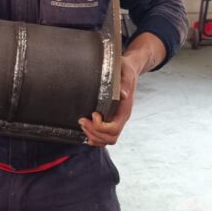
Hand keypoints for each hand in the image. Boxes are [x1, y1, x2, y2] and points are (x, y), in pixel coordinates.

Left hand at [78, 32, 165, 147]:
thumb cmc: (125, 70)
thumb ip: (124, 82)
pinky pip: (105, 136)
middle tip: (82, 120)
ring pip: (107, 140)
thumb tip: (123, 93)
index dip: (100, 126)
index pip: (114, 128)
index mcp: (125, 109)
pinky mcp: (111, 119)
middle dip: (94, 132)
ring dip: (93, 136)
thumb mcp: (126, 72)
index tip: (93, 113)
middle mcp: (122, 117)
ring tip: (83, 124)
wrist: (129, 70)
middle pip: (110, 138)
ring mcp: (117, 120)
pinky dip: (95, 137)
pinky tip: (87, 131)